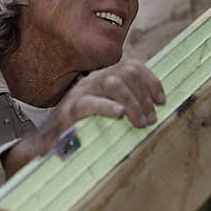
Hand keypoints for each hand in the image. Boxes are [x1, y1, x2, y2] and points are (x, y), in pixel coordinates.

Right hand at [1, 60, 165, 176]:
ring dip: (132, 102)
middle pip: (126, 73)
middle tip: (150, 120)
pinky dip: (106, 107)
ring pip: (112, 83)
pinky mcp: (70, 109)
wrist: (48, 143)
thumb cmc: (83, 129)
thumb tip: (158, 107)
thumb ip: (127, 105)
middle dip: (143, 96)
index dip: (151, 81)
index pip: (132, 66)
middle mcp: (93, 80)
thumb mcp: (107, 112)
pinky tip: (119, 114)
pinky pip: (90, 103)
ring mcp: (81, 92)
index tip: (162, 101)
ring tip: (141, 123)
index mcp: (104, 78)